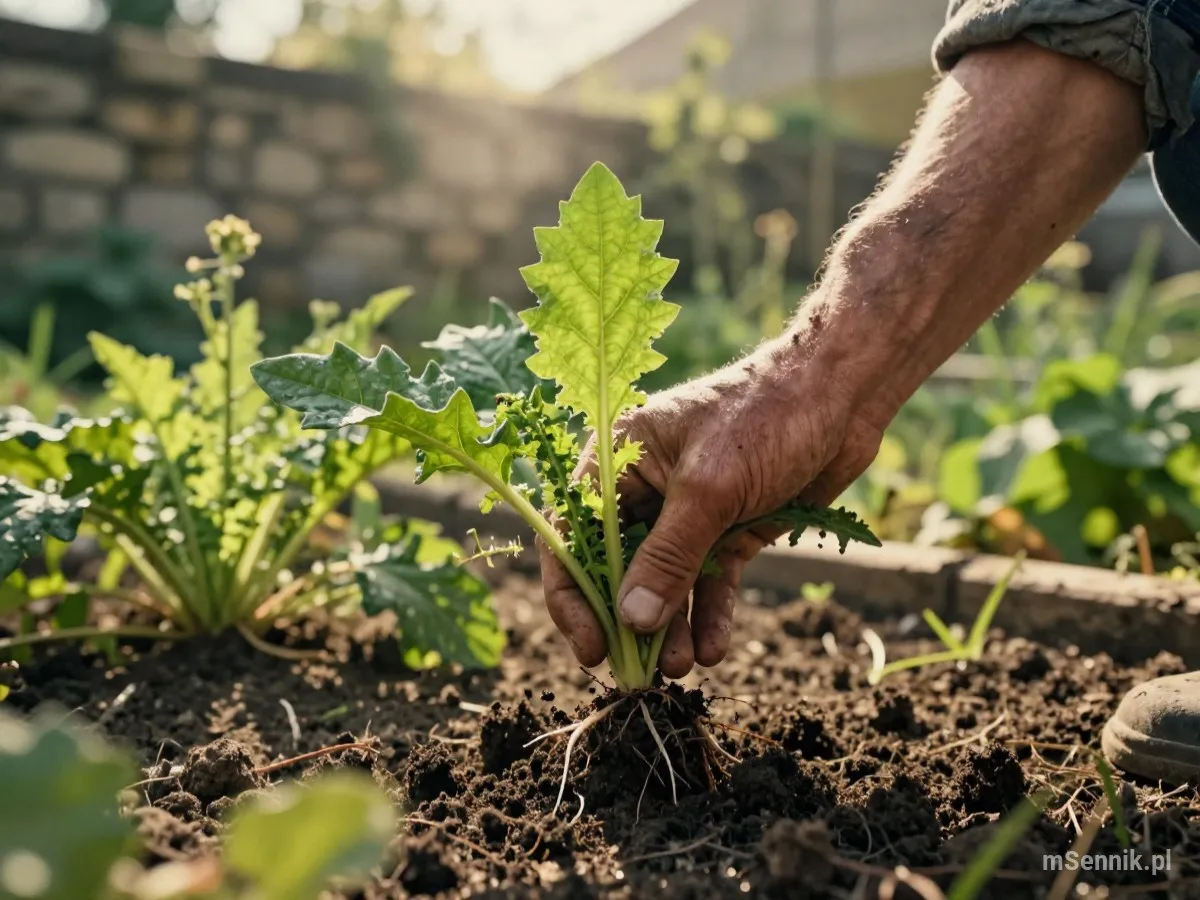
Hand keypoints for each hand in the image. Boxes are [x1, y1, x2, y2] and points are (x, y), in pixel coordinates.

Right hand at [539, 320, 889, 677]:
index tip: (591, 648)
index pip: (573, 535)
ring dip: (669, 628)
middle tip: (641, 674)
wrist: (844, 395)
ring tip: (682, 669)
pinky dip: (709, 615)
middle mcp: (644, 488)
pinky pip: (709, 582)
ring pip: (664, 583)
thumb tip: (631, 620)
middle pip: (616, 568)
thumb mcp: (709, 488)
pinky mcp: (729, 530)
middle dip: (628, 622)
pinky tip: (713, 648)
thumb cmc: (766, 416)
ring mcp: (688, 513)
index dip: (573, 595)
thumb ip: (668, 556)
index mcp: (618, 459)